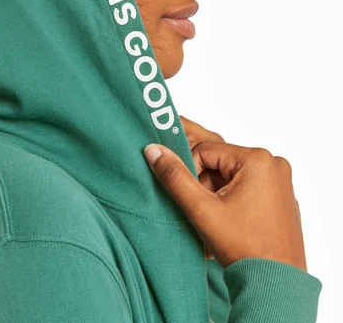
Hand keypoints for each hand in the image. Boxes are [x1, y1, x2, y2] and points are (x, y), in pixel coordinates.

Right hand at [143, 139, 307, 270]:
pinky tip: (234, 222)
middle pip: (218, 162)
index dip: (191, 174)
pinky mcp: (282, 196)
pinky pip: (247, 185)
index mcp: (257, 159)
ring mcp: (281, 180)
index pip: (204, 150)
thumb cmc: (244, 247)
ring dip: (217, 192)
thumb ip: (175, 176)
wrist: (276, 285)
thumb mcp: (201, 209)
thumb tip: (153, 150)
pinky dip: (234, 199)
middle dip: (206, 184)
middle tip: (207, 212)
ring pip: (230, 174)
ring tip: (221, 220)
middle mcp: (274, 163)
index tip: (195, 200)